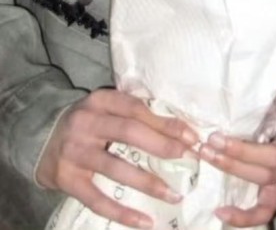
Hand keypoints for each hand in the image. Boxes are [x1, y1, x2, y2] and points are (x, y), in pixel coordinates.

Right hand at [36, 88, 197, 228]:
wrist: (41, 139)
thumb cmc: (88, 123)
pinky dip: (122, 213)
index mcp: (99, 101)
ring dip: (148, 182)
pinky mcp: (67, 180)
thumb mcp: (107, 108)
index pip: (137, 108)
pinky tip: (145, 222)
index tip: (191, 136)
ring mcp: (74, 153)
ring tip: (174, 194)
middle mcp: (85, 123)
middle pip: (129, 133)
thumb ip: (134, 112)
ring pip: (116, 168)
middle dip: (162, 146)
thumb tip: (179, 128)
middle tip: (188, 158)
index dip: (165, 122)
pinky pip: (97, 200)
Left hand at [203, 74, 275, 227]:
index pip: (274, 149)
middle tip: (208, 141)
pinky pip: (261, 213)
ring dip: (230, 171)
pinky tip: (219, 212)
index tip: (224, 132)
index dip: (248, 146)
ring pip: (255, 183)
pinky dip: (242, 218)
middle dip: (234, 155)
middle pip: (261, 167)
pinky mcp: (273, 197)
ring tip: (206, 156)